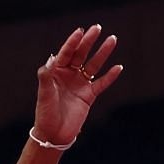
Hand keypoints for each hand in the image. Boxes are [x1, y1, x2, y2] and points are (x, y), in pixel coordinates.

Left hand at [33, 23, 122, 146]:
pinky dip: (110, 76)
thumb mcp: (44, 95)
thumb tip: (48, 61)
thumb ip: (46, 78)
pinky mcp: (89, 96)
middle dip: (89, 42)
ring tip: (112, 40)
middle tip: (97, 28)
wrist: (53, 135)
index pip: (66, 53)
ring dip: (103, 53)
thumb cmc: (45, 114)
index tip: (80, 32)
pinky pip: (102, 83)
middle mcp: (69, 76)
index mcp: (56, 72)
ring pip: (93, 65)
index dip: (73, 42)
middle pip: (81, 54)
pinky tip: (118, 67)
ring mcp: (80, 84)